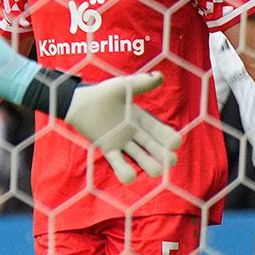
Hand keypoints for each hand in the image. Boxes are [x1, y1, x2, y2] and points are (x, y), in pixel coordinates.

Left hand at [59, 71, 179, 183]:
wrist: (78, 101)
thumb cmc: (101, 92)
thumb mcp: (123, 86)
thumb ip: (141, 83)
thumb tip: (159, 76)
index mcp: (141, 119)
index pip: (159, 130)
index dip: (167, 137)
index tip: (176, 143)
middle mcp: (134, 133)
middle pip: (152, 146)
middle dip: (162, 153)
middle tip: (171, 160)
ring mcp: (121, 142)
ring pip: (138, 156)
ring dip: (147, 163)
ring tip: (156, 171)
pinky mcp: (107, 147)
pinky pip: (116, 160)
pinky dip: (122, 169)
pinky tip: (128, 178)